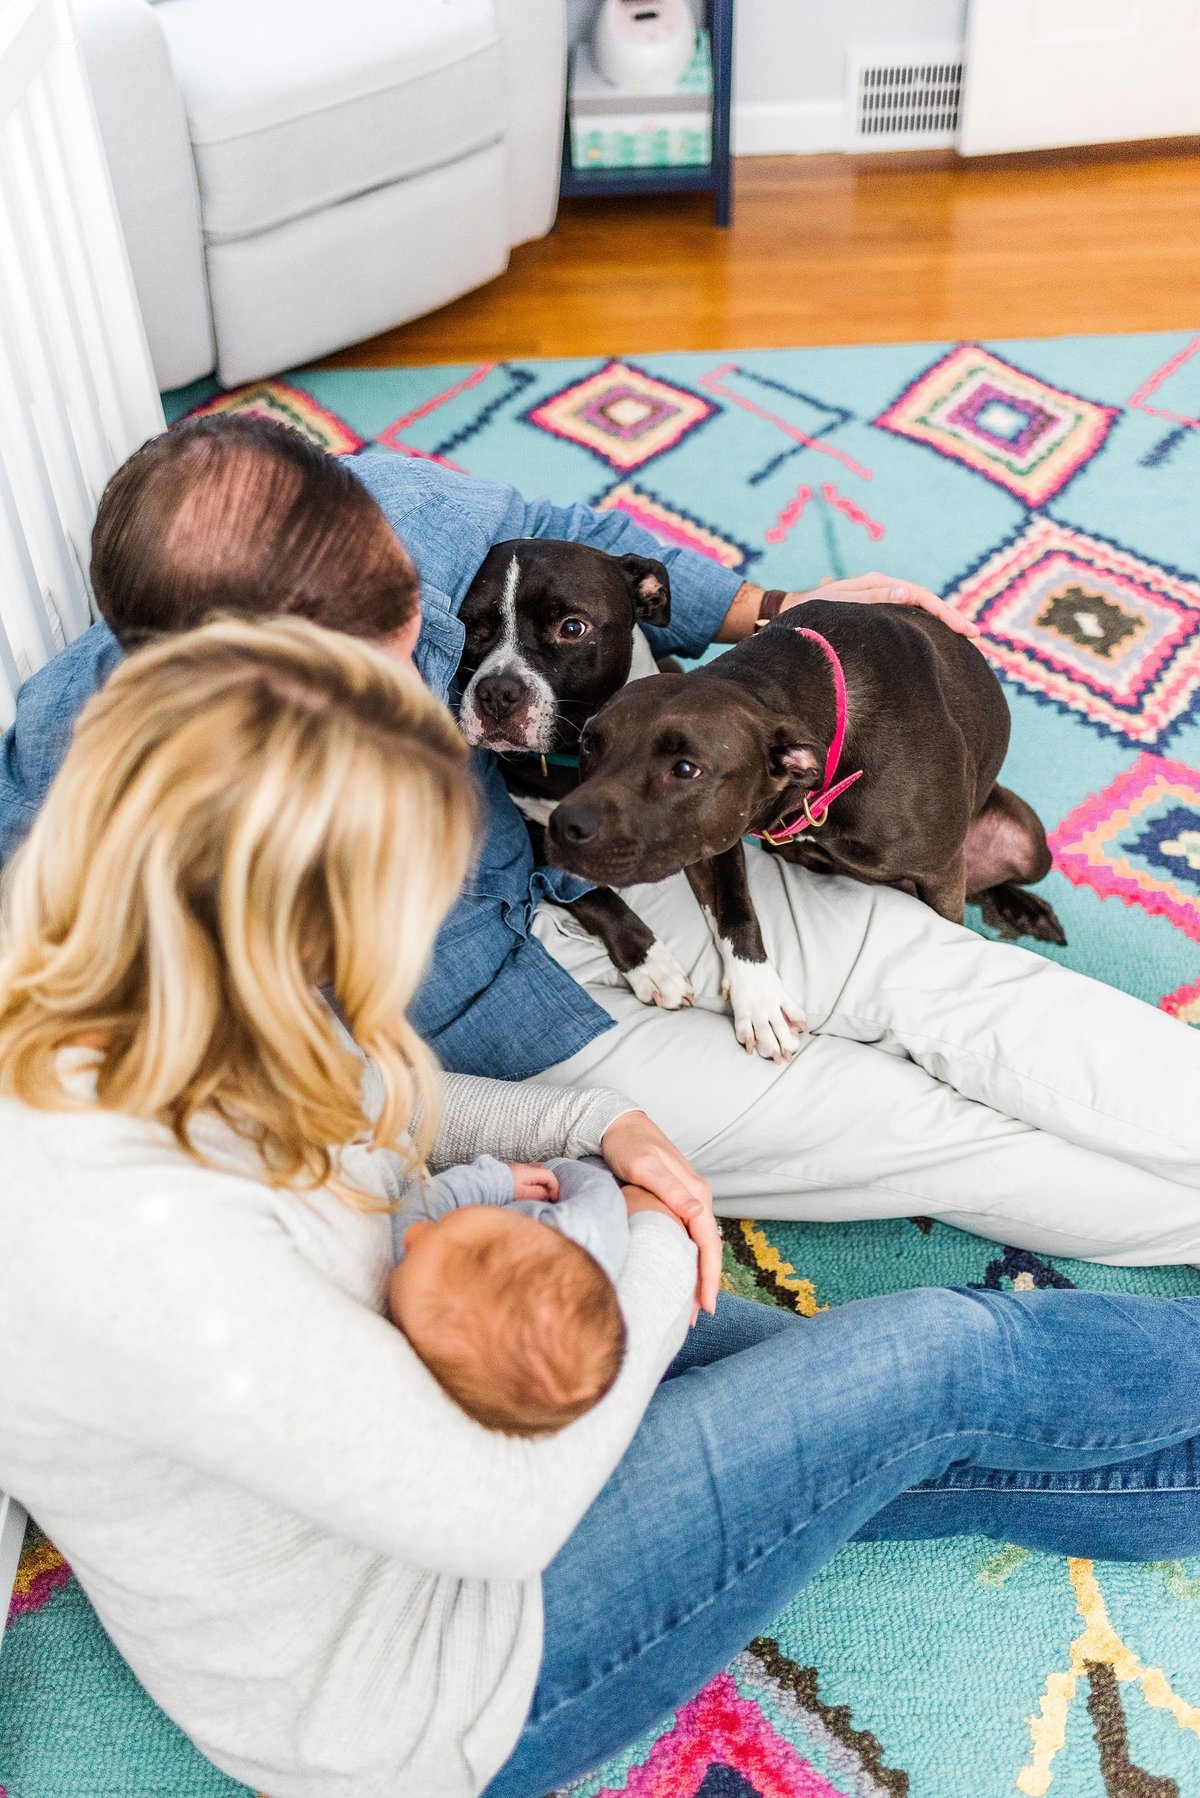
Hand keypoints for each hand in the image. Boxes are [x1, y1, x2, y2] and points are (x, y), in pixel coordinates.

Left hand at [507, 1161, 559, 1201]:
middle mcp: (525, 1167)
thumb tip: (547, 1194)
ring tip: (542, 1193)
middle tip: (550, 1195)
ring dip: (542, 1182)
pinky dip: (535, 1181)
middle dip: (550, 1183)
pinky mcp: (513, 1172)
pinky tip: (532, 1189)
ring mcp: (519, 1168)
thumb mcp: (523, 1194)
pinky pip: (529, 1174)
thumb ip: (538, 1193)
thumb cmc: (503, 1190)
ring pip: (537, 1172)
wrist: (485, 1184)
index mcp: (529, 1171)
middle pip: (544, 1171)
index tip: (554, 1198)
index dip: (555, 1187)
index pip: (549, 1175)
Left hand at [601, 1111, 719, 1318]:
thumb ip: (670, 1188)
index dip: (708, 1276)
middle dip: (703, 1285)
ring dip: (693, 1275)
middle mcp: (696, 1199)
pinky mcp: (673, 1203)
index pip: (709, 1242)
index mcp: (695, 1193)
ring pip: (697, 1246)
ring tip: (685, 1307)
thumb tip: (698, 1212)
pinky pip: (686, 1237)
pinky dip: (683, 1259)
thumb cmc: (627, 1144)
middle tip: (692, 1319)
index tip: (705, 1306)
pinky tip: (674, 1275)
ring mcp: (686, 1201)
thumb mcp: (645, 1165)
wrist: (616, 1124)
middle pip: (706, 1249)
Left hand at [780, 573, 979, 637]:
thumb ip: (872, 598)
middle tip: (974, 634)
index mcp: (878, 583)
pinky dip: (924, 624)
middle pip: (925, 600)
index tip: (963, 628)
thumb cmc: (812, 611)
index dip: (943, 612)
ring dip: (941, 620)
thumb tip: (905, 592)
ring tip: (963, 634)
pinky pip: (907, 616)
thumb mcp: (840, 604)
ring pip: (918, 608)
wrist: (790, 613)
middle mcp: (883, 587)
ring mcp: (881, 598)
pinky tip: (937, 636)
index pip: (920, 595)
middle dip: (950, 616)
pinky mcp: (877, 611)